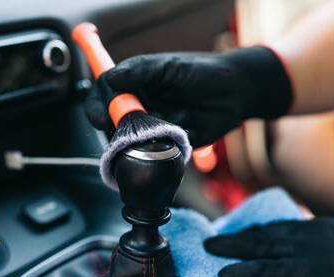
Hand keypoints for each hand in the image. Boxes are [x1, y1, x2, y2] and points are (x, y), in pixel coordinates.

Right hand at [85, 46, 292, 147]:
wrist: (237, 92)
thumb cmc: (203, 72)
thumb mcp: (169, 66)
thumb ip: (140, 71)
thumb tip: (111, 79)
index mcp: (134, 85)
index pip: (103, 97)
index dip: (96, 108)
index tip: (101, 118)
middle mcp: (140, 107)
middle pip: (113, 125)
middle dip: (121, 129)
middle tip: (137, 125)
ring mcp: (154, 127)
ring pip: (135, 143)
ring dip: (149, 136)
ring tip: (175, 119)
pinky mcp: (170, 144)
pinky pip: (158, 153)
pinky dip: (167, 146)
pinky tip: (186, 128)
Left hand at [204, 218, 333, 276]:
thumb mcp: (326, 229)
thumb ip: (299, 233)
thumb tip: (273, 236)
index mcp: (304, 232)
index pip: (264, 233)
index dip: (240, 235)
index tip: (220, 237)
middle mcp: (304, 248)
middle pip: (260, 247)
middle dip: (231, 248)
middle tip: (208, 249)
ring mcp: (315, 271)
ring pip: (272, 271)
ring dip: (245, 273)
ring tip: (223, 276)